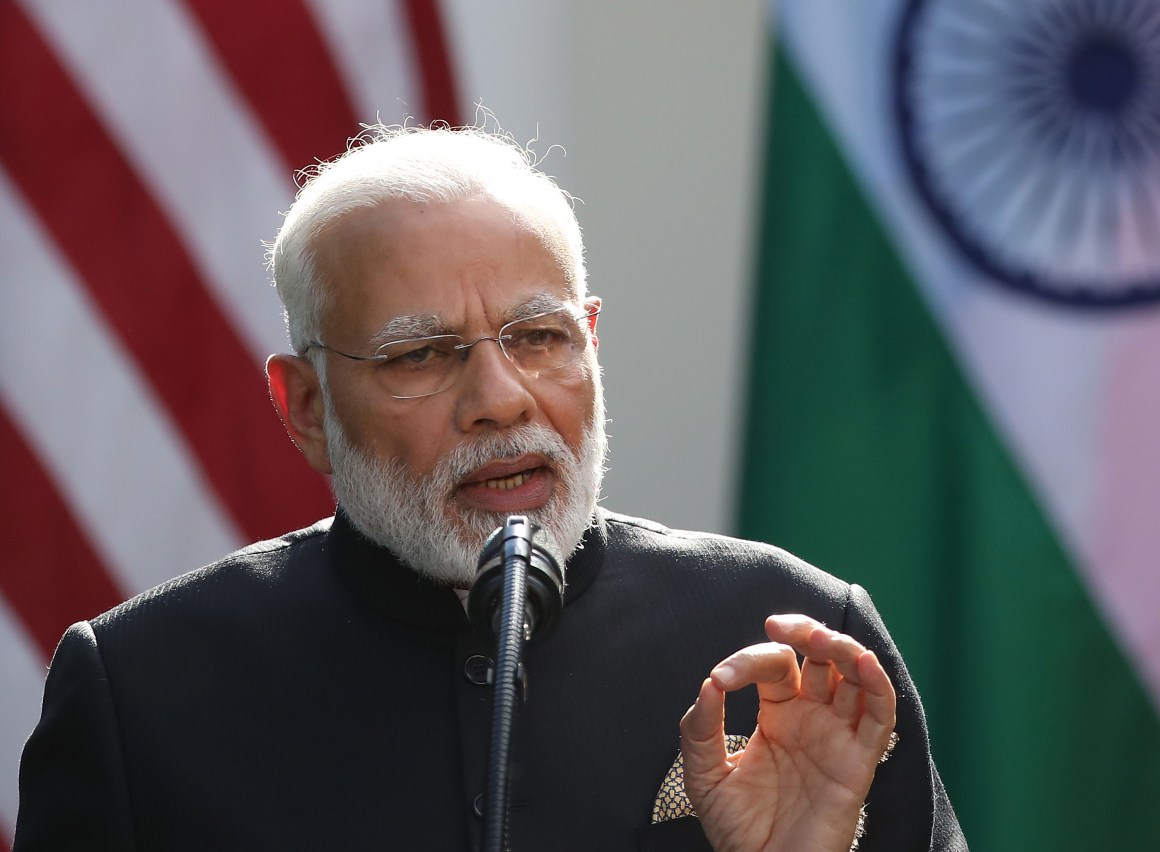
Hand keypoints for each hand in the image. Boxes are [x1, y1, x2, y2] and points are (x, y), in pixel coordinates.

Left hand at [679, 614, 895, 851]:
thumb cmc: (737, 827)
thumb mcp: (704, 774)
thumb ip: (700, 728)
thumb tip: (708, 683)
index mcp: (779, 712)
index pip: (775, 665)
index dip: (748, 661)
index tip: (720, 680)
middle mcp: (812, 717)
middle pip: (822, 658)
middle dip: (807, 632)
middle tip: (781, 626)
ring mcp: (837, 737)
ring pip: (855, 677)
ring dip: (843, 649)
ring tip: (820, 639)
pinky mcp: (858, 762)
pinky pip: (879, 719)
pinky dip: (878, 685)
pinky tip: (863, 662)